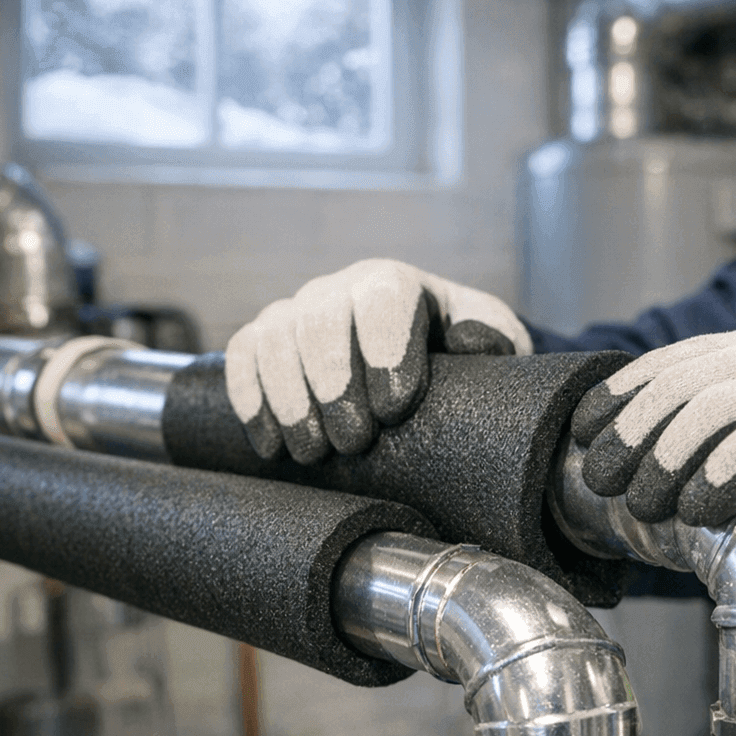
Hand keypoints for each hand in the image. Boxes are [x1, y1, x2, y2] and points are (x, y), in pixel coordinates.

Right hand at [225, 259, 531, 462]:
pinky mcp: (264, 339)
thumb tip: (469, 339)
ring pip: (275, 340)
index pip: (382, 299)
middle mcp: (338, 288)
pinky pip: (243, 357)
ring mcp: (295, 311)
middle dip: (333, 386)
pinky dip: (251, 400)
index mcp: (394, 283)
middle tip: (353, 442)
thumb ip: (492, 337)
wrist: (421, 352)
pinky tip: (271, 444)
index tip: (394, 409)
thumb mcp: (492, 340)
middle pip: (320, 321)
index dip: (384, 351)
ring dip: (289, 400)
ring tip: (313, 453)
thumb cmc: (458, 351)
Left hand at [569, 319, 735, 539]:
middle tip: (602, 479)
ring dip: (664, 465)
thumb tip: (673, 459)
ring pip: (701, 416)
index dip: (620, 395)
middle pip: (673, 388)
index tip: (586, 430)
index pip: (669, 361)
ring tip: (646, 505)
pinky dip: (717, 482)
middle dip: (628, 436)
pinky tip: (700, 511)